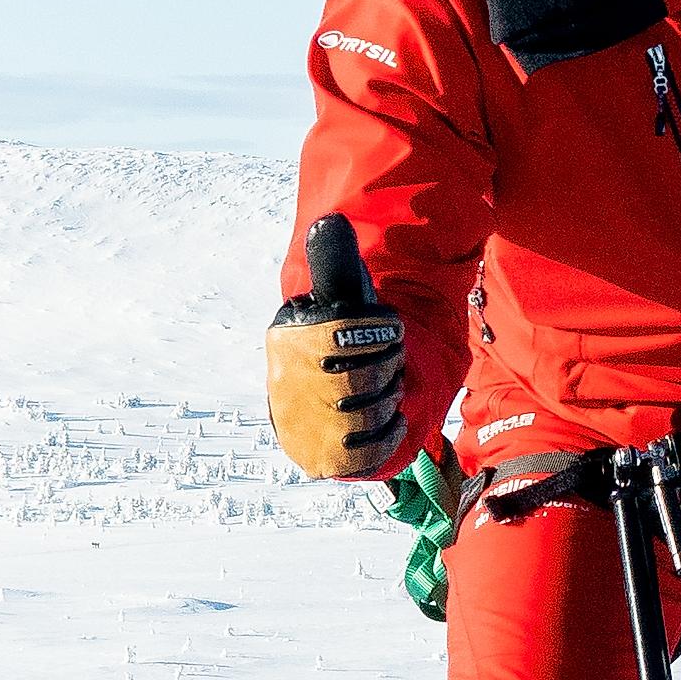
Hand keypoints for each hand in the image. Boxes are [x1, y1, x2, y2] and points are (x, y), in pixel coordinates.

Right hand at [265, 214, 407, 480]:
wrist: (324, 391)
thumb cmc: (340, 333)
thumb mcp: (339, 293)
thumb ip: (335, 258)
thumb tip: (328, 221)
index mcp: (289, 336)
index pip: (351, 332)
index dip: (384, 331)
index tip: (388, 327)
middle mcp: (288, 382)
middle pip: (363, 375)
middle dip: (389, 364)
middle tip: (388, 358)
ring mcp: (302, 423)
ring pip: (367, 411)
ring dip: (390, 396)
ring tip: (387, 385)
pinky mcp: (319, 457)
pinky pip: (364, 452)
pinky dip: (388, 433)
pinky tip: (393, 417)